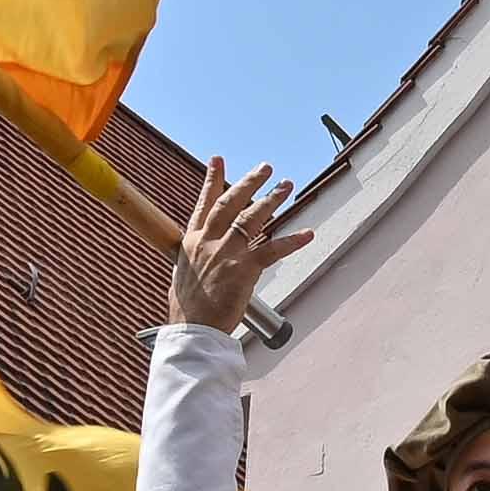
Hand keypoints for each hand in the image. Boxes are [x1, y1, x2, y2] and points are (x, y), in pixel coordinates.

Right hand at [170, 162, 308, 334]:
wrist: (193, 330)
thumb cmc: (188, 310)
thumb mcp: (182, 276)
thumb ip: (194, 260)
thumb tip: (198, 259)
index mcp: (192, 243)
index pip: (204, 204)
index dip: (212, 180)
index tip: (218, 160)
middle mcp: (208, 241)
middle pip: (230, 202)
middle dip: (249, 182)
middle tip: (266, 168)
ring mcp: (227, 253)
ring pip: (252, 218)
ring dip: (272, 199)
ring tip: (286, 186)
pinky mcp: (245, 268)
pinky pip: (273, 249)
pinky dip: (292, 241)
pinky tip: (307, 233)